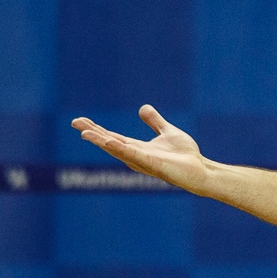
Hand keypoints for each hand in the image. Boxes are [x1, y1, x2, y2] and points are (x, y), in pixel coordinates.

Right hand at [71, 106, 208, 191]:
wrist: (200, 169)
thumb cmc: (185, 155)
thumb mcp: (168, 132)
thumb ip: (155, 122)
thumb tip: (142, 108)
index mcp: (137, 148)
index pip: (111, 137)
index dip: (96, 129)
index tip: (79, 121)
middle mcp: (136, 156)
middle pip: (109, 142)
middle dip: (93, 133)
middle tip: (75, 123)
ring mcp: (143, 161)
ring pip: (117, 149)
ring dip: (101, 141)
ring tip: (85, 133)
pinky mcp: (153, 164)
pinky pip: (134, 155)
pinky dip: (120, 149)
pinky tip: (109, 142)